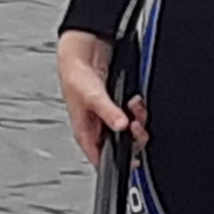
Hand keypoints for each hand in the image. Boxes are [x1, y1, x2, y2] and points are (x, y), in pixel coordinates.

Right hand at [56, 30, 146, 164]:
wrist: (81, 51)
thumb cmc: (75, 75)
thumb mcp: (93, 96)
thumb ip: (109, 112)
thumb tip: (122, 127)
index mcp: (85, 132)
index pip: (101, 157)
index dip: (118, 161)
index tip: (133, 160)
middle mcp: (95, 126)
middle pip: (119, 144)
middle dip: (133, 136)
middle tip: (137, 126)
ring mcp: (106, 116)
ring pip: (127, 130)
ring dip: (137, 120)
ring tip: (135, 108)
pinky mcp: (115, 105)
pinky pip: (130, 114)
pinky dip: (136, 109)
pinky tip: (135, 101)